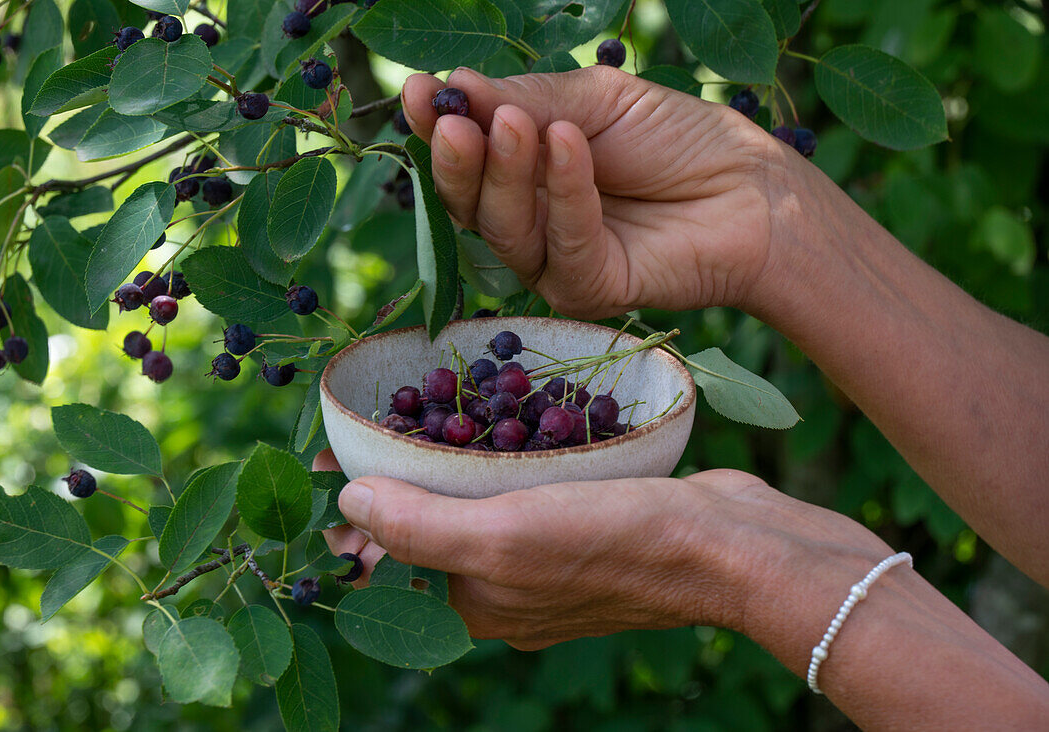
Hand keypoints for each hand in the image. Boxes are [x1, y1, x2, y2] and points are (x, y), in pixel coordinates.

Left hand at [317, 449, 890, 651]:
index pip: (397, 557)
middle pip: (437, 524)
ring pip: (484, 500)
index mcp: (479, 604)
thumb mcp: (501, 538)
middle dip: (405, 475)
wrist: (731, 543)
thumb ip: (417, 527)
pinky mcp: (588, 519)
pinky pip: (530, 484)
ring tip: (432, 405)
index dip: (362, 508)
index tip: (337, 453)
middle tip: (382, 414)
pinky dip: (510, 454)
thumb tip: (347, 507)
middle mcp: (510, 588)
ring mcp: (553, 554)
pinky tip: (504, 415)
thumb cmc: (613, 543)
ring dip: (458, 458)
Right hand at [400, 66, 799, 318]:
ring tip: (514, 125)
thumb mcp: (599, 101)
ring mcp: (554, 262)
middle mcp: (529, 223)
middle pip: (470, 202)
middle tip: (453, 120)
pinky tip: (568, 143)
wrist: (754, 189)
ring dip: (505, 173)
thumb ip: (531, 99)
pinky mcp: (588, 291)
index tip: (419, 93)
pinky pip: (562, 244)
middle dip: (458, 160)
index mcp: (524, 175)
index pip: (468, 157)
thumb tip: (455, 86)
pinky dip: (563, 192)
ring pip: (504, 228)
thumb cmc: (679, 140)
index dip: (439, 127)